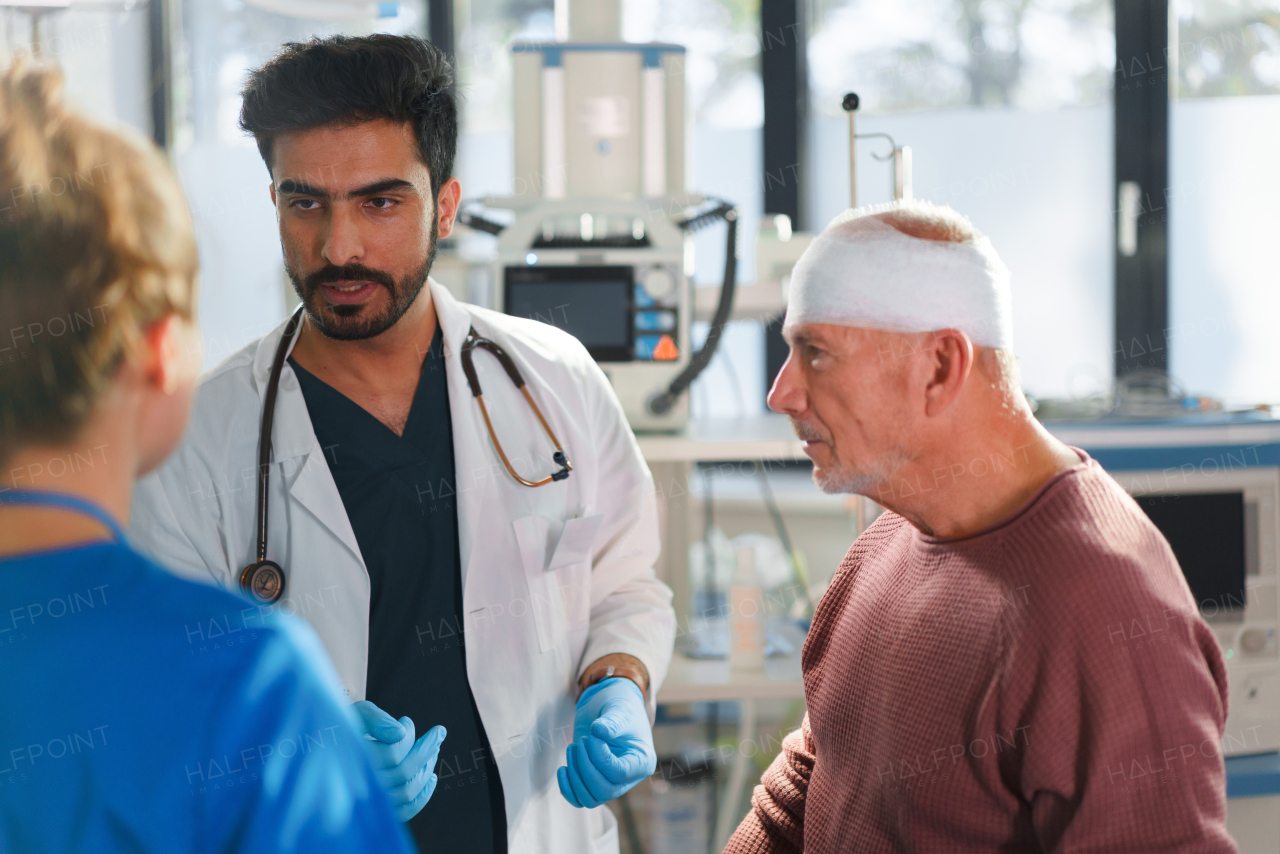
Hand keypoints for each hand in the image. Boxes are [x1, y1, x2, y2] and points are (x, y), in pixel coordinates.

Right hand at [352, 700, 446, 821]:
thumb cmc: (346, 728)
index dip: (406, 736)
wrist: (327, 751)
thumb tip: (400, 732)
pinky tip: (431, 776)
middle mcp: (356, 786)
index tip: (407, 719)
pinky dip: (422, 796)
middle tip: (439, 732)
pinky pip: (404, 811)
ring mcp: (367, 803)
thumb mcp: (356, 715)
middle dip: (426, 749)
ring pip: (406, 791)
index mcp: (349, 760)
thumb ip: (376, 719)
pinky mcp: (377, 812)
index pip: (390, 754)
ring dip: (426, 768)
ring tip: (434, 749)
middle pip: (402, 772)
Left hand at [556, 677, 655, 807]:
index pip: (619, 773)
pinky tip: (562, 769)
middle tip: (580, 742)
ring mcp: (610, 782)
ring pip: (590, 799)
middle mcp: (628, 778)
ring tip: (572, 747)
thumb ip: (612, 722)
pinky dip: (567, 788)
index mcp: (642, 762)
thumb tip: (598, 731)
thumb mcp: (619, 710)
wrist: (609, 703)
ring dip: (575, 776)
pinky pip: (579, 800)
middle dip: (585, 768)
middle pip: (604, 791)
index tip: (591, 735)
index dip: (600, 756)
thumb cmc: (619, 706)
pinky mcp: (594, 781)